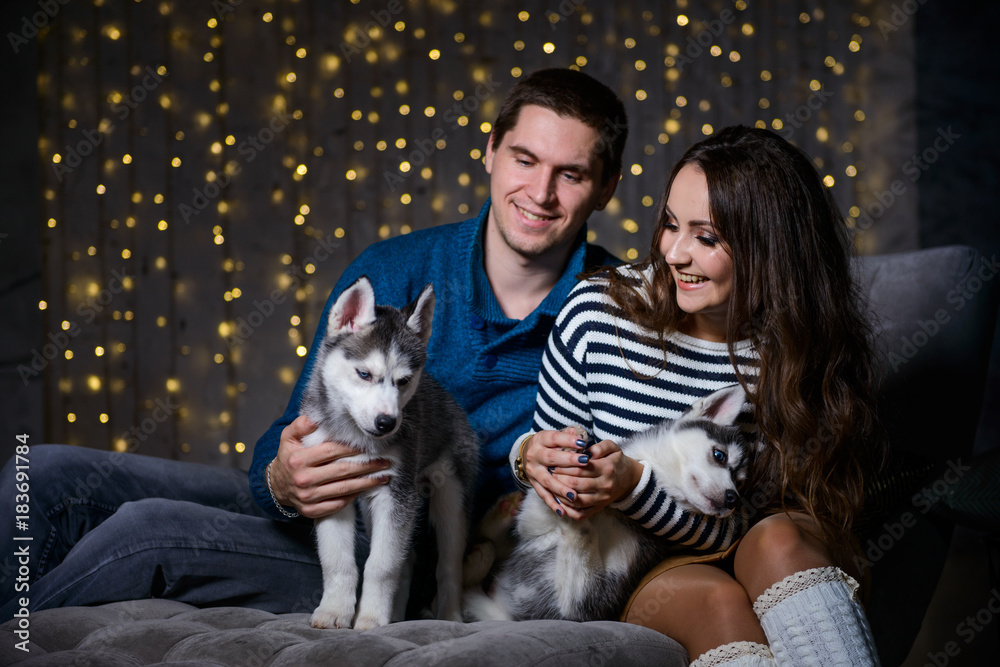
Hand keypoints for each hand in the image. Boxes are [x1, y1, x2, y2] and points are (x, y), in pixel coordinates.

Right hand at [268, 415, 390, 518]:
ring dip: (366, 483)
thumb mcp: (288, 437)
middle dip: (367, 466)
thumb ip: (301, 425)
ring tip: (383, 477)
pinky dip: (353, 497)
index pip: (331, 451)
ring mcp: (308, 497)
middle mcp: (303, 479)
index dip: (351, 448)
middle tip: (384, 462)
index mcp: (299, 460)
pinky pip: (338, 504)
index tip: (368, 446)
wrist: (275, 485)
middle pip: (342, 471)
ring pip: (344, 489)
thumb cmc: (288, 457)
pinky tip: (365, 489)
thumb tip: (315, 419)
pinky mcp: (312, 511)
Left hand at [552, 438, 643, 519]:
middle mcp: (605, 485)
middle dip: (559, 479)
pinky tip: (559, 501)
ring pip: (576, 500)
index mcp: (607, 468)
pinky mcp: (599, 508)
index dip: (564, 466)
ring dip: (561, 494)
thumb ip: (600, 446)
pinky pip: (580, 513)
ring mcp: (602, 499)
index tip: (554, 462)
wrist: (629, 479)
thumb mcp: (612, 448)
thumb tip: (587, 451)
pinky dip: (567, 509)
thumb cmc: (616, 461)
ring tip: (551, 485)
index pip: (580, 468)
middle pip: (576, 484)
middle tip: (549, 473)